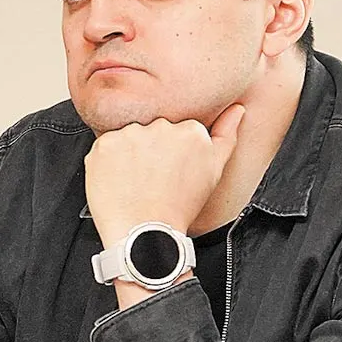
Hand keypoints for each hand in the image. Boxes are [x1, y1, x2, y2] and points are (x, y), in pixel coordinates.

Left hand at [84, 103, 244, 249]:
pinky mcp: (104, 143)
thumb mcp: (214, 171)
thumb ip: (226, 134)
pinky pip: (105, 146)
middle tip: (152, 179)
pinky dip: (108, 162)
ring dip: (128, 154)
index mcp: (191, 130)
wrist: (144, 233)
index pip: (176, 129)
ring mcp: (130, 133)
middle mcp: (161, 126)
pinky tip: (118, 181)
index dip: (171, 152)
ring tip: (135, 182)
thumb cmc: (179, 206)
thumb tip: (237, 108)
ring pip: (128, 137)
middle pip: (152, 130)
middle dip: (150, 150)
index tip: (170, 171)